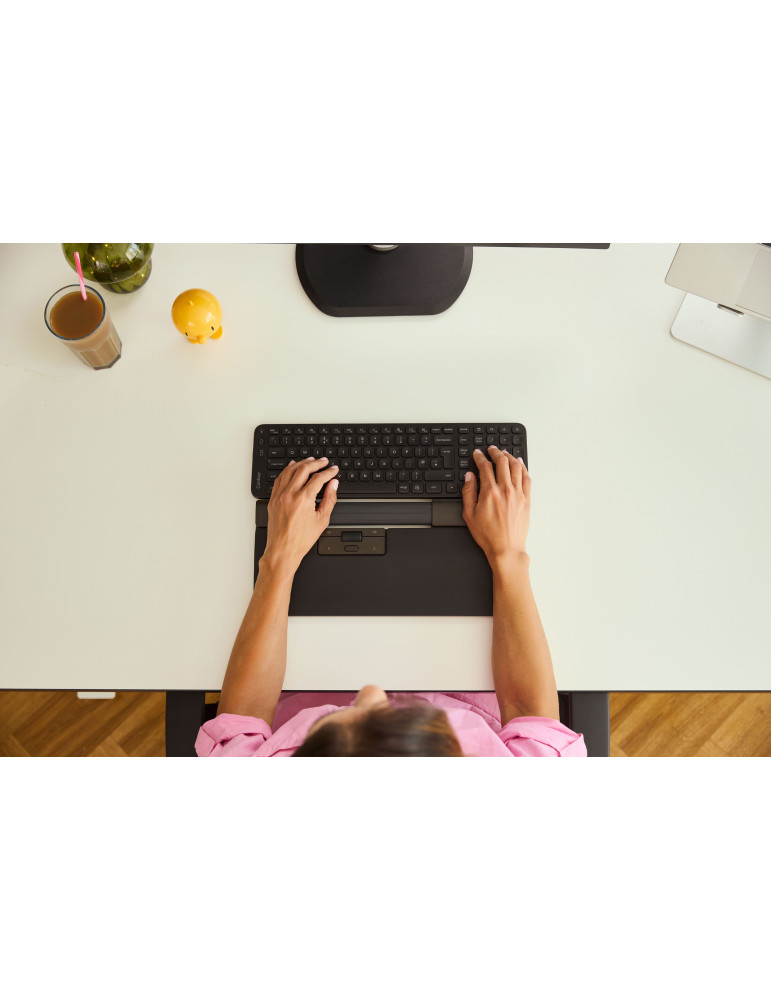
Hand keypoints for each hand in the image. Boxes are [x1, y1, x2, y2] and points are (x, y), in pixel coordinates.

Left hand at [262, 457, 338, 574]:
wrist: (282, 550)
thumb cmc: (300, 539)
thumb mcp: (322, 520)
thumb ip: (329, 499)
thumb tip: (333, 485)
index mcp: (303, 499)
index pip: (318, 478)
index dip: (328, 472)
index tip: (333, 470)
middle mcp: (290, 494)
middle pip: (304, 469)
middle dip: (316, 463)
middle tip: (324, 462)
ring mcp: (279, 496)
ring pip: (290, 471)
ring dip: (301, 463)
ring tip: (310, 461)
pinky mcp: (273, 499)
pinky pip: (279, 479)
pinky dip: (287, 470)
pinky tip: (292, 467)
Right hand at [461, 447, 530, 566]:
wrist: (506, 549)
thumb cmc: (488, 535)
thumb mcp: (469, 514)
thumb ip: (468, 492)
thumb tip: (469, 477)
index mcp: (490, 492)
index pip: (485, 466)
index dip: (480, 457)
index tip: (477, 454)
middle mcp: (505, 489)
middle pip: (502, 462)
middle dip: (495, 452)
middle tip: (491, 449)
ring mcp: (518, 494)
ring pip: (516, 467)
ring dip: (509, 457)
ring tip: (504, 453)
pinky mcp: (527, 499)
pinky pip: (526, 478)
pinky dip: (523, 467)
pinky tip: (519, 464)